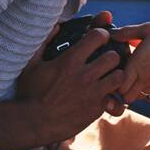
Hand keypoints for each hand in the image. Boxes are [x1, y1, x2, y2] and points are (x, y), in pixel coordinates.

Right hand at [17, 11, 132, 143]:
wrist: (33, 123)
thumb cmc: (30, 93)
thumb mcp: (32, 64)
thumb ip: (45, 42)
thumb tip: (56, 26)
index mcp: (70, 61)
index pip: (98, 36)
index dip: (101, 34)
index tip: (98, 38)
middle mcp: (84, 76)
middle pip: (114, 56)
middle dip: (111, 55)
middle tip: (105, 58)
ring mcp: (92, 94)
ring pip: (120, 77)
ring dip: (115, 74)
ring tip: (108, 76)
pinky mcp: (96, 110)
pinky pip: (113, 98)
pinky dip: (110, 95)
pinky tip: (101, 94)